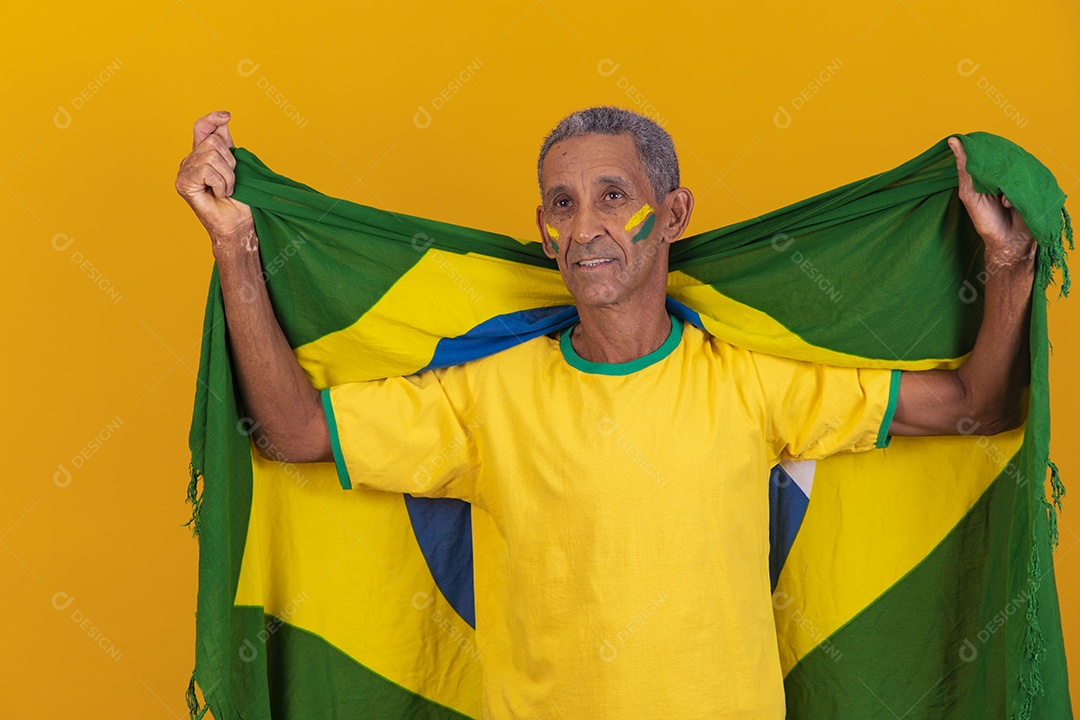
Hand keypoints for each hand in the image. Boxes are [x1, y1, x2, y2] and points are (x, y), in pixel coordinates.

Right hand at [175, 111, 255, 254]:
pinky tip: (218, 194)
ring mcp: (184, 172)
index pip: (202, 128)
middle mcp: (190, 161)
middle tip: (231, 183)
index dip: (212, 119)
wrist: (238, 225)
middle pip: (212, 142)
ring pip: (210, 156)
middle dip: (230, 163)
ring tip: (226, 190)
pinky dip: (220, 183)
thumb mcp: (236, 166)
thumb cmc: (240, 200)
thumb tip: (224, 118)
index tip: (227, 116)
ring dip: (227, 177)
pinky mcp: (183, 184)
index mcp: (202, 155)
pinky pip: (206, 170)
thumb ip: (226, 143)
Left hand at [949, 136, 1035, 266]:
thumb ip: (964, 168)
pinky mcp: (1033, 189)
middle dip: (996, 173)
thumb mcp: (969, 193)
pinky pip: (1025, 183)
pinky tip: (1009, 205)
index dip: (986, 152)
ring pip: (1015, 171)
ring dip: (1005, 187)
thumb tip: (953, 140)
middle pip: (1004, 160)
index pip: (989, 153)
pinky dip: (1014, 195)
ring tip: (1001, 202)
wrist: (1006, 242)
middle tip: (991, 191)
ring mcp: (1021, 181)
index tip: (983, 157)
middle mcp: (1006, 175)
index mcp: (990, 174)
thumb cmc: (986, 220)